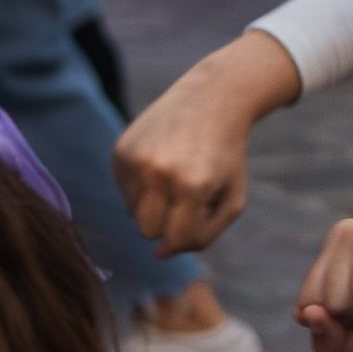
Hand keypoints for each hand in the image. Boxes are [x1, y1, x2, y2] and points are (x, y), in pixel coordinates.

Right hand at [110, 32, 299, 251]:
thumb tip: (160, 254)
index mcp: (193, 185)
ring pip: (133, 214)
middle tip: (188, 191)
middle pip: (147, 231)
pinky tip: (161, 161)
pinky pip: (124, 192)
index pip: (177, 240)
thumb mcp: (232, 198)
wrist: (213, 97)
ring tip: (175, 173)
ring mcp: (136, 160)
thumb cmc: (227, 155)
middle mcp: (159, 172)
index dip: (191, 232)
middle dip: (168, 220)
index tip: (203, 211)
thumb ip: (203, 236)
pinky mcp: (120, 151)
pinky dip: (142, 186)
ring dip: (154, 203)